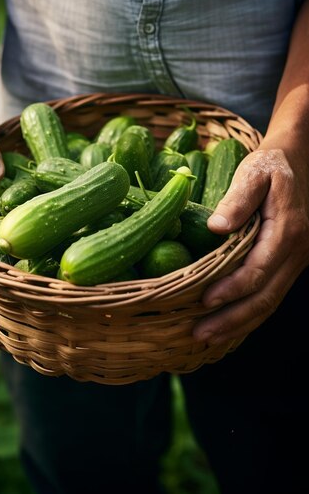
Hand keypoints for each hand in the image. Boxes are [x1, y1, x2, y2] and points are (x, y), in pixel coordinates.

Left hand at [193, 144, 308, 344]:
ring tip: (208, 337)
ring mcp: (297, 260)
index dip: (231, 290)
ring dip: (239, 323)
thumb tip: (216, 228)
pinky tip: (228, 323)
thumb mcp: (254, 172)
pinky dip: (249, 313)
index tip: (204, 301)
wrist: (298, 160)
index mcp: (288, 231)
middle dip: (232, 320)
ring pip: (269, 302)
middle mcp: (297, 252)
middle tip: (199, 335)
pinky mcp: (290, 262)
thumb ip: (237, 200)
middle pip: (265, 297)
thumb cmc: (271, 165)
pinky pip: (271, 294)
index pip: (257, 270)